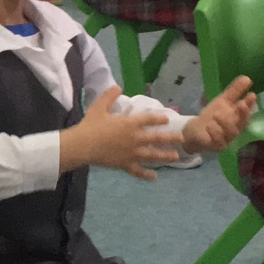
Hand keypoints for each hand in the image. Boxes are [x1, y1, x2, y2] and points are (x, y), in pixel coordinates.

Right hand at [61, 86, 183, 181]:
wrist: (82, 145)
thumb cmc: (90, 126)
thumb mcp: (98, 107)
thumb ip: (109, 96)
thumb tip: (118, 86)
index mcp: (130, 124)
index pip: (148, 119)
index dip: (159, 118)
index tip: (167, 119)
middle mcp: (135, 138)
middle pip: (156, 138)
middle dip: (170, 138)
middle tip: (181, 138)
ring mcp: (131, 153)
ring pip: (152, 155)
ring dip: (165, 156)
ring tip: (175, 156)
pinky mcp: (125, 164)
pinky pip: (138, 171)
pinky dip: (146, 175)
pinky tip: (154, 177)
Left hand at [181, 76, 256, 153]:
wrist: (195, 130)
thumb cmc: (212, 116)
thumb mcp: (222, 101)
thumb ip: (234, 91)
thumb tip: (247, 78)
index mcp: (238, 117)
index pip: (246, 111)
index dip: (250, 104)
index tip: (252, 95)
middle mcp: (235, 129)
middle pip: (243, 123)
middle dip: (243, 114)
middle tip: (241, 104)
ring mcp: (227, 138)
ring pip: (231, 133)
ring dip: (226, 123)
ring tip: (217, 114)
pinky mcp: (216, 146)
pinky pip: (218, 142)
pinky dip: (215, 134)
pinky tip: (209, 126)